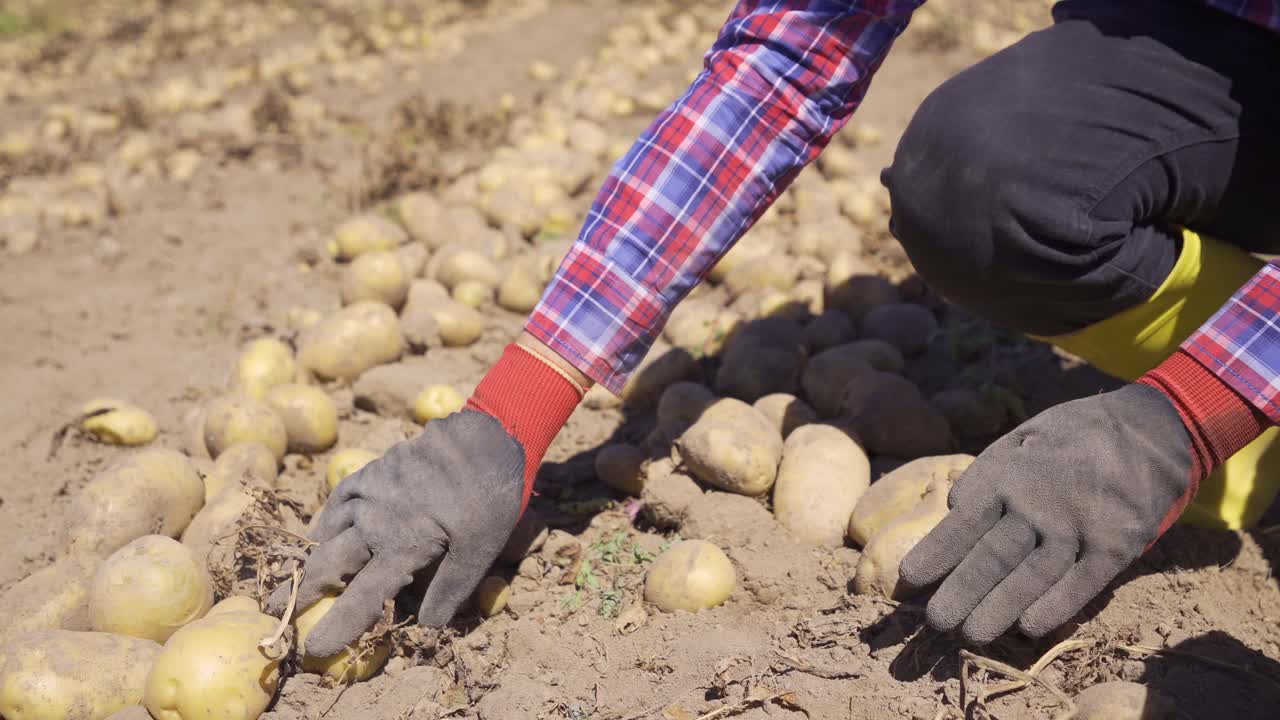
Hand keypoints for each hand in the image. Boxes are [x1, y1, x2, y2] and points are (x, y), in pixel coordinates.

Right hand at [267, 410, 524, 656]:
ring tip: (290, 577)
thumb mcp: (482, 549)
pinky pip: (337, 499)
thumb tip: (427, 627)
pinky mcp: (373, 470)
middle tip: (272, 612)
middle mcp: (374, 521)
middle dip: (299, 592)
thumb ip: (451, 589)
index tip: (312, 648)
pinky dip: (324, 520)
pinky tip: (321, 530)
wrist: (486, 435)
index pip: (360, 598)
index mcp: (401, 545)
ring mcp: (369, 492)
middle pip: (327, 565)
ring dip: (307, 557)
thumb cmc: (490, 495)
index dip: (336, 626)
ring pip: (327, 531)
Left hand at [899, 384, 1192, 643]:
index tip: (910, 579)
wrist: (1151, 430)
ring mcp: (1080, 526)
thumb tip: (954, 506)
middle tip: (934, 621)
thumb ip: (990, 472)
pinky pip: (1081, 584)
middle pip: (993, 556)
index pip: (964, 522)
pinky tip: (1027, 628)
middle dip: (960, 592)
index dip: (936, 553)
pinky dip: (1054, 607)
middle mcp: (1041, 503)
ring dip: (998, 609)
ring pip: (1032, 577)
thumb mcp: (1023, 436)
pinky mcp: (1116, 546)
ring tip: (970, 634)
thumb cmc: (1072, 437)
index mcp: (1011, 474)